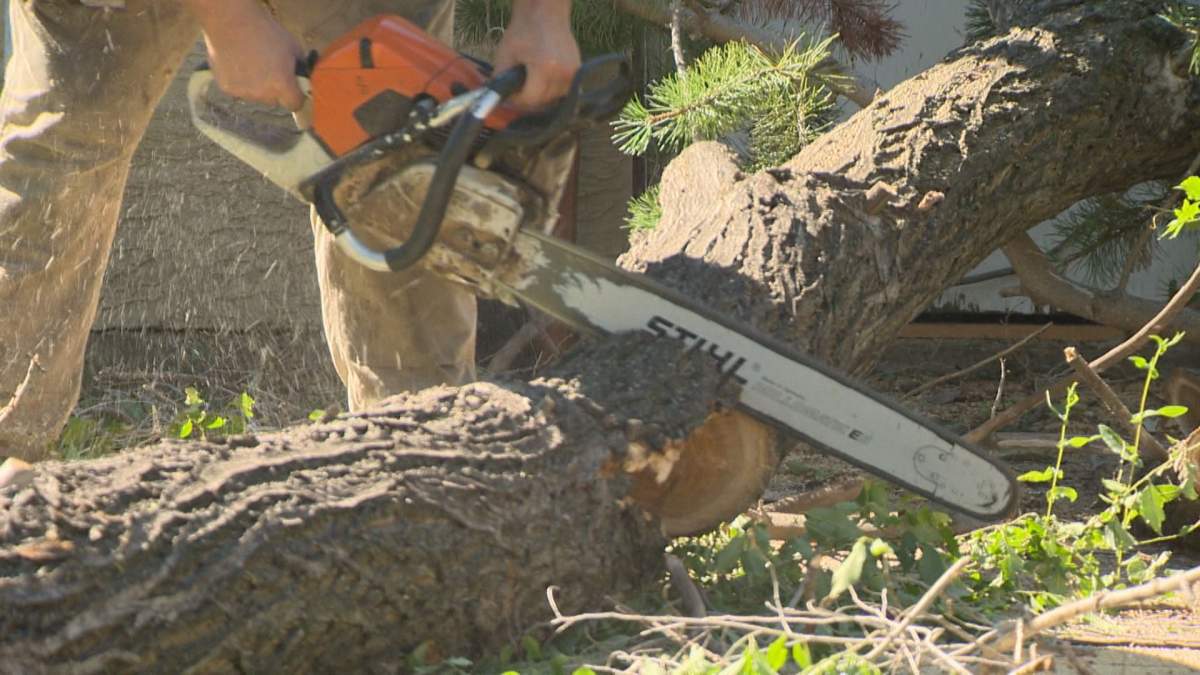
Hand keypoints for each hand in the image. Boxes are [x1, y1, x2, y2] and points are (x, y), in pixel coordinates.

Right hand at [185, 0, 305, 109]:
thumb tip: (302, 78)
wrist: (232, 22)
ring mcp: (244, 93)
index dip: (296, 96)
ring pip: (256, 96)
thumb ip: (300, 68)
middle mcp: (263, 94)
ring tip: (253, 64)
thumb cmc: (266, 32)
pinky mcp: (228, 88)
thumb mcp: (293, 48)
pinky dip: (241, 82)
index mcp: (282, 85)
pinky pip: (240, 90)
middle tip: (271, 71)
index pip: (295, 104)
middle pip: (275, 101)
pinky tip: (239, 64)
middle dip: (276, 90)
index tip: (293, 89)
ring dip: (257, 86)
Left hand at [493, 0, 580, 108]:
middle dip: (529, 98)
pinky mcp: (578, 70)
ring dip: (542, 96)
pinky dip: (553, 89)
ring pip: (555, 98)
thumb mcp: (505, 55)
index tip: (510, 94)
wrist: (544, 13)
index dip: (517, 99)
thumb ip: (501, 80)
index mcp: (545, 69)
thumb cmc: (523, 31)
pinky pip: (564, 90)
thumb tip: (501, 99)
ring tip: (532, 83)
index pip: (531, 99)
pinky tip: (544, 80)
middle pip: (543, 101)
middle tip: (519, 89)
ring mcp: (573, 73)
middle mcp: (563, 74)